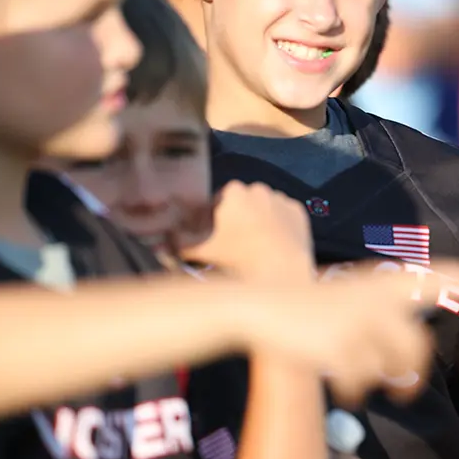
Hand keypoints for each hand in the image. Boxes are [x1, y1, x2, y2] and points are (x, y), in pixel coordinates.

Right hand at [188, 181, 314, 279]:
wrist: (279, 271)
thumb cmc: (237, 258)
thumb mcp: (200, 251)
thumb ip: (178, 243)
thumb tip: (160, 242)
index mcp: (232, 191)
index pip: (217, 202)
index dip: (214, 220)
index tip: (216, 236)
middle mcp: (257, 188)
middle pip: (241, 203)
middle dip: (236, 218)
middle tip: (235, 243)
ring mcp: (281, 198)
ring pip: (264, 208)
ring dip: (258, 220)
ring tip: (255, 245)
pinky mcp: (299, 211)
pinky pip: (284, 216)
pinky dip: (279, 226)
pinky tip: (274, 244)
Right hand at [233, 260, 458, 405]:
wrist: (263, 305)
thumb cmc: (306, 307)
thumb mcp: (348, 298)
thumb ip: (380, 315)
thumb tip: (406, 356)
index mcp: (378, 283)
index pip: (431, 277)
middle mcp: (373, 298)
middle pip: (416, 345)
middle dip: (414, 374)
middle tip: (406, 391)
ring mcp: (356, 322)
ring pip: (388, 366)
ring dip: (378, 383)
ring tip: (360, 386)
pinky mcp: (338, 346)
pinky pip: (360, 380)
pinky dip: (352, 390)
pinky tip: (343, 391)